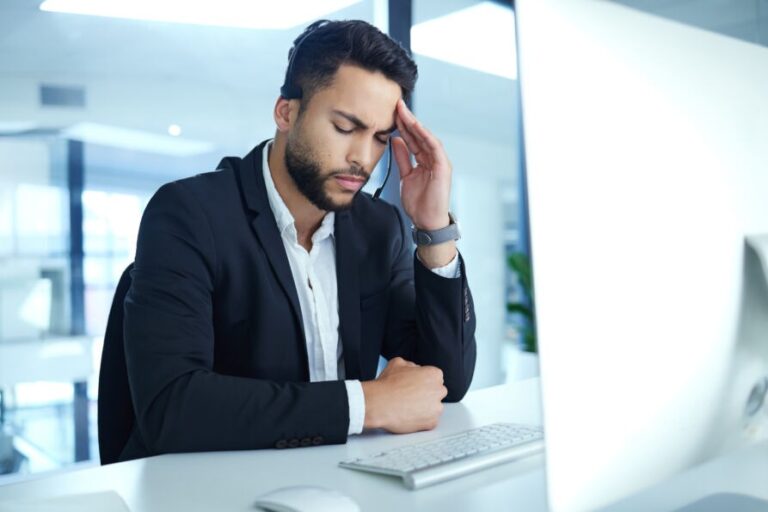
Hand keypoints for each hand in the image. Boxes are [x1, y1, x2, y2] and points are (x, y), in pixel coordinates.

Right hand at [361, 357, 447, 432]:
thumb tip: (414, 369)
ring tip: (408, 407)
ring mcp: (436, 408)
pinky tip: (409, 415)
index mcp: (434, 374)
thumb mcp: (397, 363)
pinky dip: (421, 420)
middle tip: (412, 397)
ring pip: (434, 408)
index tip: (415, 386)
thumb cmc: (387, 384)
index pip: (435, 378)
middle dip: (427, 394)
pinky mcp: (432, 423)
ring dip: (425, 408)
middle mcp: (438, 390)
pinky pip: (430, 421)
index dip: (423, 382)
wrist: (379, 404)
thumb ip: (411, 365)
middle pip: (437, 392)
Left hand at [392, 99, 451, 230]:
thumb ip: (402, 158)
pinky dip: (425, 136)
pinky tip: (416, 126)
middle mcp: (433, 159)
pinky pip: (434, 147)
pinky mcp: (443, 167)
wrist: (427, 221)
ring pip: (426, 138)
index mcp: (425, 161)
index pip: (413, 139)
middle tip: (396, 105)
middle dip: (407, 120)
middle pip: (419, 135)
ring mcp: (440, 162)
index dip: (403, 126)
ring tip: (403, 111)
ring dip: (415, 124)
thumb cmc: (419, 203)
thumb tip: (395, 140)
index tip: (392, 113)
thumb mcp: (405, 176)